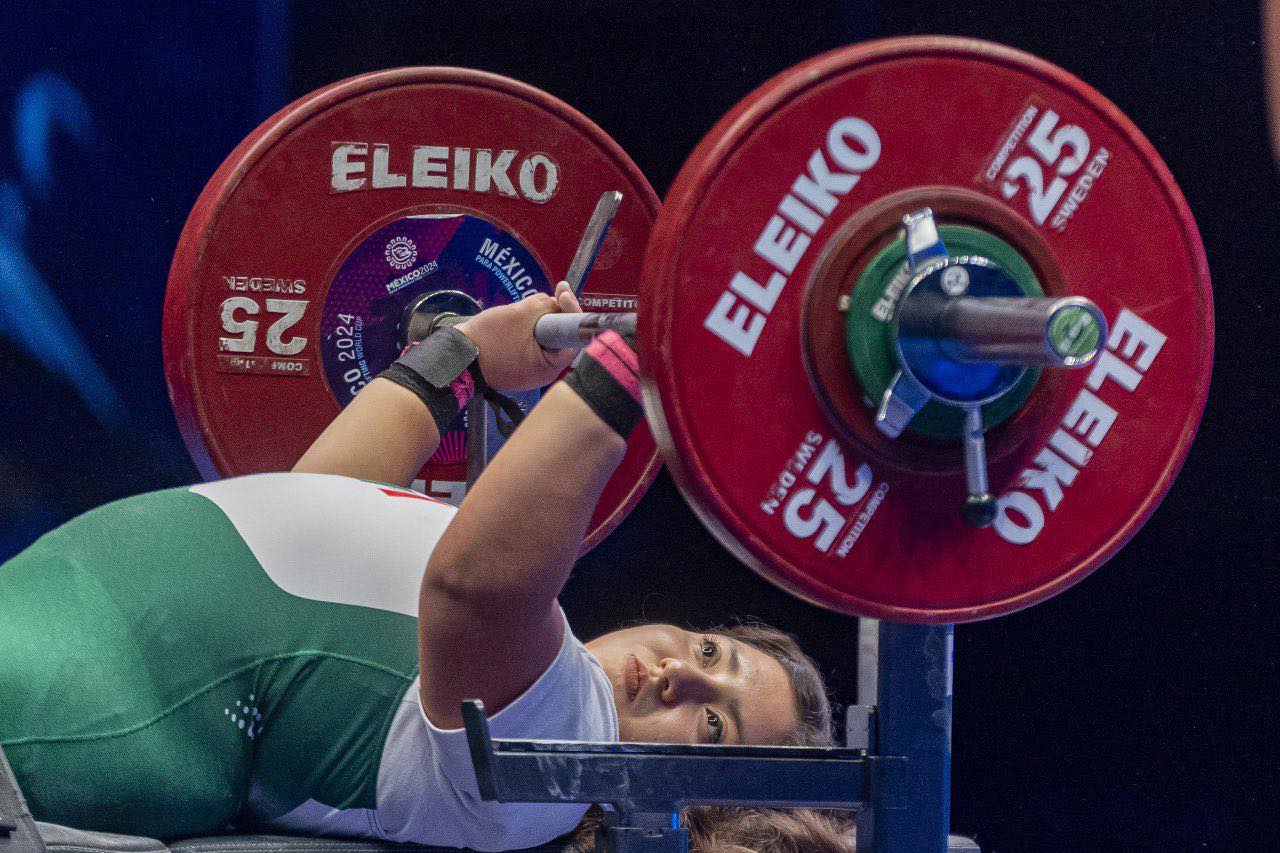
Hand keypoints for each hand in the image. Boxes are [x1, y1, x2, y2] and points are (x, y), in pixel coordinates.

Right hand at [455, 281, 581, 392]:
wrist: (454, 354)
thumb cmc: (486, 340)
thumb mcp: (519, 315)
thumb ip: (543, 305)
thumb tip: (555, 301)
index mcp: (547, 367)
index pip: (571, 337)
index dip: (571, 311)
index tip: (564, 292)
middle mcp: (541, 371)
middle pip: (557, 335)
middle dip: (554, 312)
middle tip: (554, 292)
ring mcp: (527, 367)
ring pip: (541, 336)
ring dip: (538, 318)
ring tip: (527, 305)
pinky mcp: (515, 361)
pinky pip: (527, 341)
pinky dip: (525, 327)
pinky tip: (516, 316)